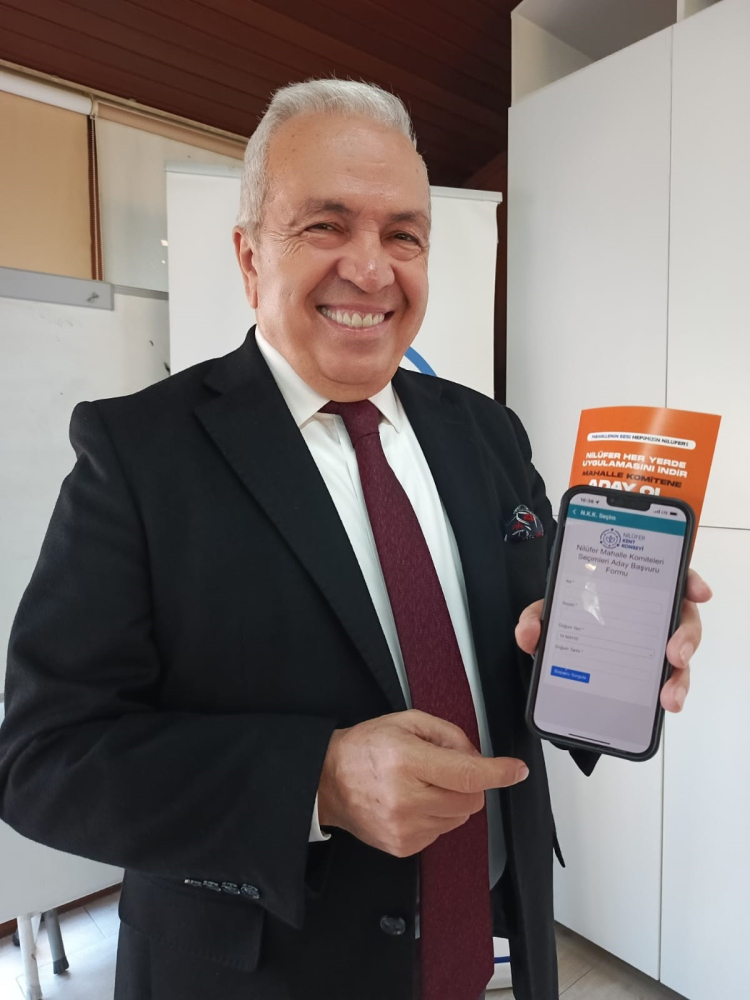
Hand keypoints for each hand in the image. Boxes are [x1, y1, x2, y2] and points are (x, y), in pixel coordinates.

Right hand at [317, 709, 528, 857]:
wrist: (327, 782)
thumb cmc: (366, 748)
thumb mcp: (407, 722)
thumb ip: (449, 735)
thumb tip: (478, 759)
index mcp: (407, 761)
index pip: (467, 774)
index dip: (498, 773)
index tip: (517, 770)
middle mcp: (407, 799)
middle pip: (471, 799)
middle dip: (468, 782)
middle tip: (441, 767)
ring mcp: (405, 828)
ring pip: (460, 817)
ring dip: (452, 799)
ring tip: (421, 784)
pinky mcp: (403, 847)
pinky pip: (442, 832)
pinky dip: (437, 816)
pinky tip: (413, 802)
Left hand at [515, 568, 712, 712]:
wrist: (566, 644)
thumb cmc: (569, 616)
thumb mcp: (550, 611)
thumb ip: (535, 618)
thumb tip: (528, 635)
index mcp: (635, 588)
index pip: (670, 575)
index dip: (690, 580)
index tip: (699, 592)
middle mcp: (652, 613)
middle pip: (683, 618)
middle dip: (686, 636)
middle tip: (675, 654)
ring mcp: (656, 642)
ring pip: (681, 655)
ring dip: (680, 677)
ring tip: (669, 696)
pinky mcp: (654, 670)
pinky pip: (670, 680)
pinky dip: (672, 691)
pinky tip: (667, 702)